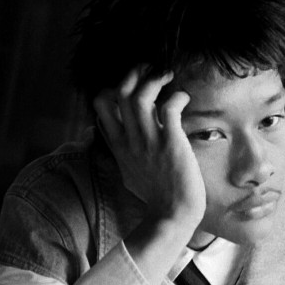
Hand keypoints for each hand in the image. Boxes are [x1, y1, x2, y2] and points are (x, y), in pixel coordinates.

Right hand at [93, 66, 205, 230]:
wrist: (172, 215)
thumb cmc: (156, 196)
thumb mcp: (129, 172)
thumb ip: (122, 153)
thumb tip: (119, 141)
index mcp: (119, 145)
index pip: (100, 105)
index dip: (112, 86)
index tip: (131, 85)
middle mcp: (130, 140)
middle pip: (120, 93)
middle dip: (134, 73)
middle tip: (151, 68)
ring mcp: (149, 142)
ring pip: (140, 96)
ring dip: (154, 79)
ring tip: (168, 75)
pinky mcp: (171, 144)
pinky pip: (169, 108)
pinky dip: (177, 97)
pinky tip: (183, 99)